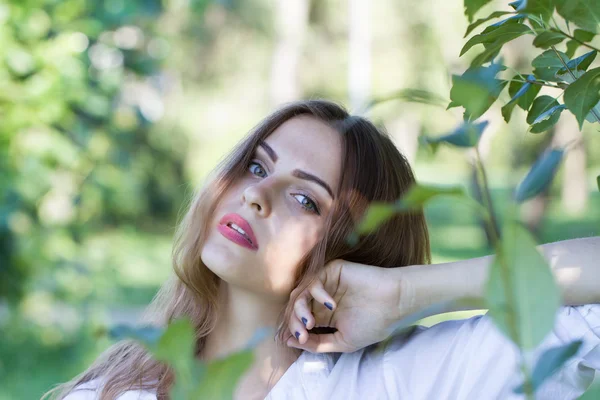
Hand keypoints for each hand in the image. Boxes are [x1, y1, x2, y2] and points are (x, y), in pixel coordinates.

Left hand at [286, 259, 404, 352]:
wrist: (394, 304)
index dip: (294, 330)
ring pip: (299, 293)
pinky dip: (316, 293)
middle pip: (295, 307)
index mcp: (323, 315)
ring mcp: (326, 284)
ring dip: (300, 310)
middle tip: (303, 332)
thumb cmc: (373, 324)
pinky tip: (331, 304)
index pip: (299, 321)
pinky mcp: (331, 271)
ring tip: (311, 322)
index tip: (298, 340)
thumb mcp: (342, 341)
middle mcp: (321, 299)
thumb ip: (317, 343)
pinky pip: (313, 280)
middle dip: (294, 321)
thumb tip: (289, 342)